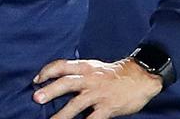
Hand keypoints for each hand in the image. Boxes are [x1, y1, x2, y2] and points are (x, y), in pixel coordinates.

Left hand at [33, 57, 161, 118]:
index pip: (62, 65)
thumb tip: (63, 81)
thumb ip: (81, 73)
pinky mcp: (107, 108)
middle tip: (36, 98)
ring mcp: (99, 94)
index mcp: (87, 67)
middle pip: (66, 83)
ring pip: (76, 104)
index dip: (48, 71)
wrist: (143, 76)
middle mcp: (90, 79)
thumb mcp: (97, 67)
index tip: (36, 80)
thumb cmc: (118, 73)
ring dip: (61, 114)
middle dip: (50, 90)